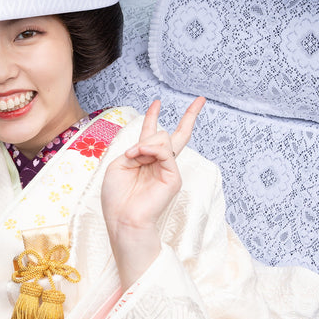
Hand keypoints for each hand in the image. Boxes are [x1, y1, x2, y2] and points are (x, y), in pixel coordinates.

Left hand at [101, 97, 205, 284]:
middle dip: (190, 116)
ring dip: (145, 142)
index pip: (152, 135)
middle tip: (201, 100)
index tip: (157, 103)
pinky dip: (149, 149)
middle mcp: (158, 163)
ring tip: (133, 155)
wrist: (122, 219)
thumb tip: (155, 143)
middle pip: (178, 135)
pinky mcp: (173, 177)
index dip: (153, 117)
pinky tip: (138, 155)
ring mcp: (168, 170)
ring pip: (164, 138)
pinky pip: (164, 151)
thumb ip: (137, 149)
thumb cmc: (116, 197)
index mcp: (143, 159)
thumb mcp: (119, 165)